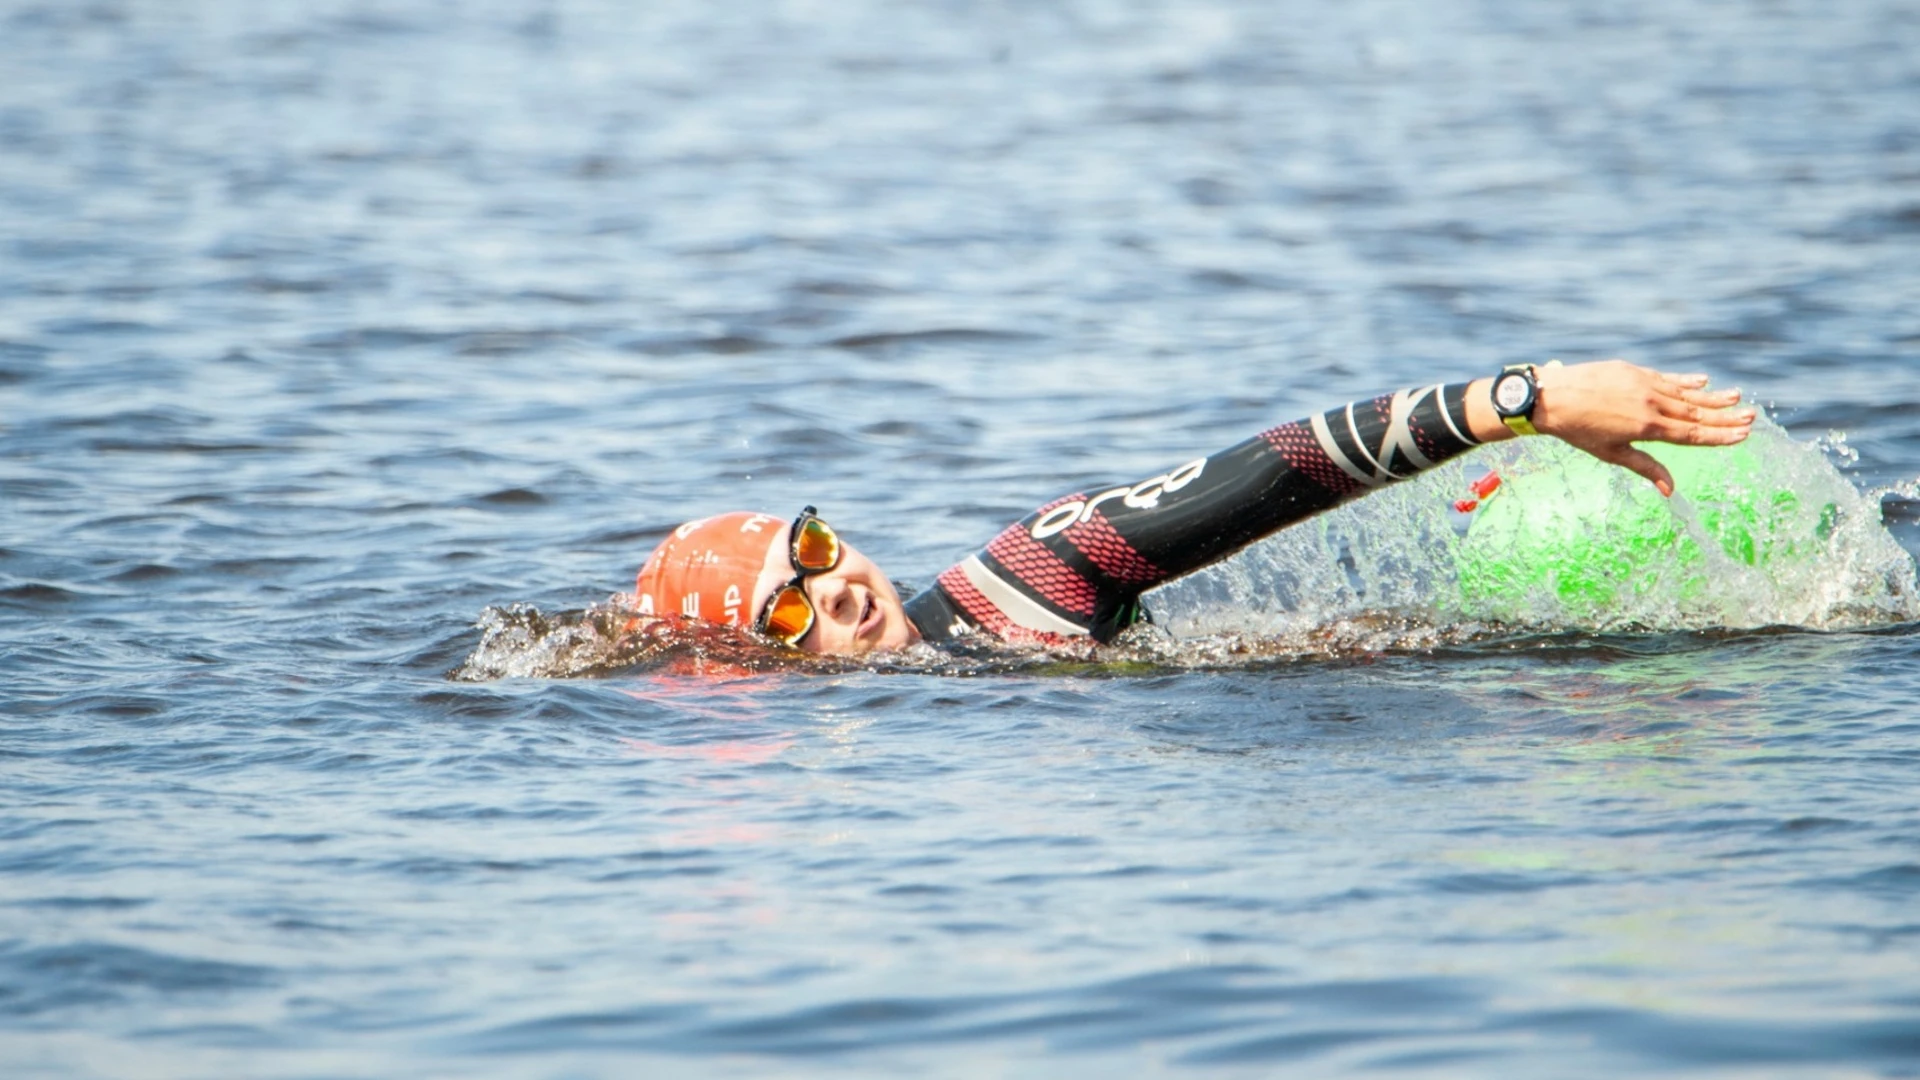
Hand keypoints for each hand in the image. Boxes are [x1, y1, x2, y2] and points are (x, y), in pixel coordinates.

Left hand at [1468, 360, 1756, 495]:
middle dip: (1725, 417)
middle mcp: (1651, 404)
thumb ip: (1646, 467)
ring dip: (1712, 397)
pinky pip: (1666, 377)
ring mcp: (1643, 384)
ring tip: (1737, 398)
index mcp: (1647, 428)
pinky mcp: (1633, 370)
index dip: (1719, 436)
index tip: (1743, 435)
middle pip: (1696, 413)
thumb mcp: (1611, 454)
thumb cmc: (1578, 431)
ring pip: (1685, 393)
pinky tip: (1703, 381)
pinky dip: (1686, 380)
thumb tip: (1670, 491)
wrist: (1551, 397)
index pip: (1692, 434)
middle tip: (1752, 417)